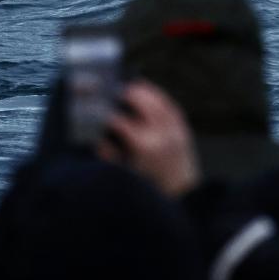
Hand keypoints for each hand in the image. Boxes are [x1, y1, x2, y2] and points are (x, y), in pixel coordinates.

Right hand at [98, 81, 200, 196]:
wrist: (181, 193)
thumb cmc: (149, 185)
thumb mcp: (125, 173)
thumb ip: (108, 154)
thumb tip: (95, 136)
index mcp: (142, 146)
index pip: (119, 119)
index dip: (105, 111)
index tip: (96, 107)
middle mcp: (159, 133)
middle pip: (140, 100)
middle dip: (124, 93)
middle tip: (111, 90)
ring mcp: (174, 128)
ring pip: (156, 98)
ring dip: (141, 89)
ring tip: (127, 86)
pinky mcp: (183, 127)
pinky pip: (170, 104)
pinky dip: (158, 96)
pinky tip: (147, 93)